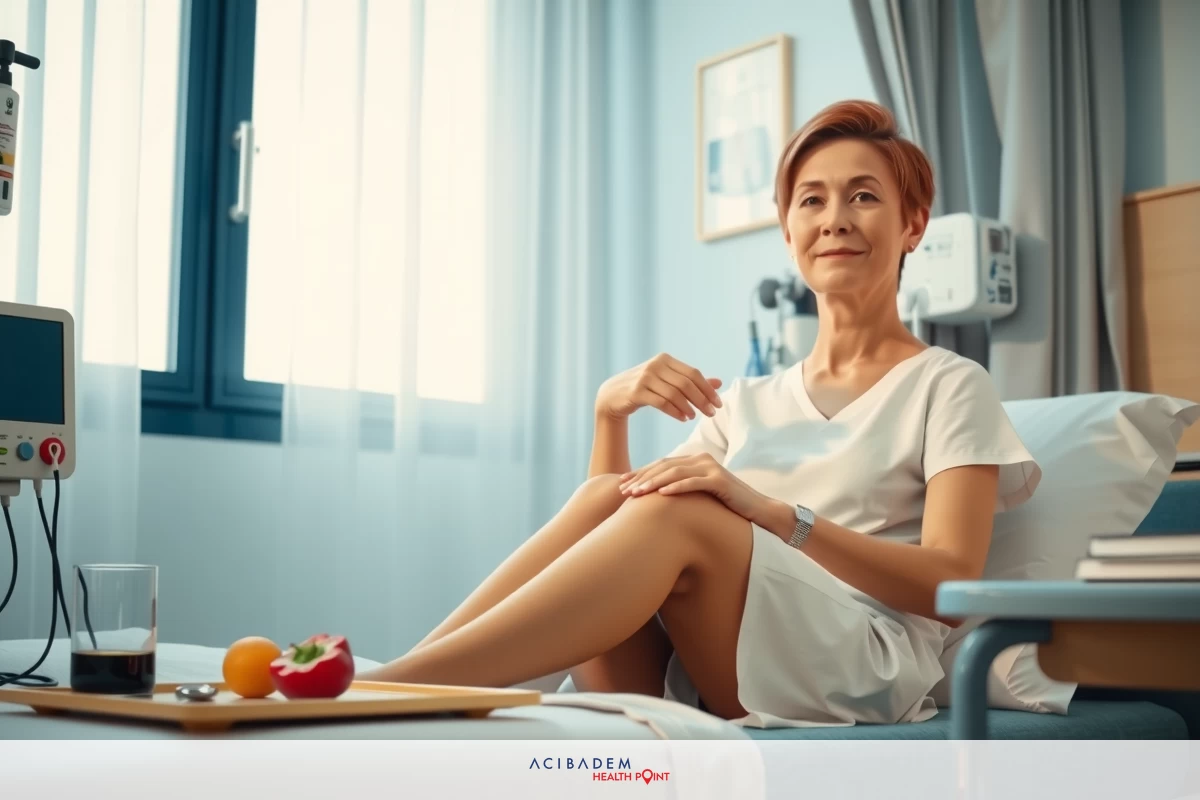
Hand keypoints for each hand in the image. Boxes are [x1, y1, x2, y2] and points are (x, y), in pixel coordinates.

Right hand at [595, 353, 721, 421]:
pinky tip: (683, 418)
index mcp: (665, 360)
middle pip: (686, 383)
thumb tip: (719, 383)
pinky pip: (661, 402)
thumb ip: (691, 381)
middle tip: (711, 413)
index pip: (693, 373)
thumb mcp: (668, 381)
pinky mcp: (636, 392)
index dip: (708, 389)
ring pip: (674, 393)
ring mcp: (645, 378)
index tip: (718, 404)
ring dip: (688, 407)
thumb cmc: (645, 388)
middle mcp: (655, 365)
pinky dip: (675, 411)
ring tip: (694, 417)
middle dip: (701, 399)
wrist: (612, 395)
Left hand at [618, 453, 766, 521]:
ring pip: (676, 473)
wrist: (757, 510)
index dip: (640, 473)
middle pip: (664, 466)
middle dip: (641, 478)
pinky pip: (694, 482)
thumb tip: (655, 499)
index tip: (621, 484)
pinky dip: (677, 487)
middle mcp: (701, 460)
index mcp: (694, 461)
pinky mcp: (720, 480)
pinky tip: (662, 494)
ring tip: (636, 492)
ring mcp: (711, 468)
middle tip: (623, 490)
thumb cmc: (726, 506)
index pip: (661, 465)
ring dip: (653, 483)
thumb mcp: (699, 496)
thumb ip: (681, 490)